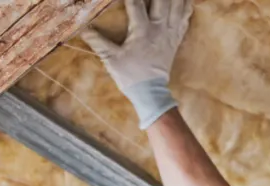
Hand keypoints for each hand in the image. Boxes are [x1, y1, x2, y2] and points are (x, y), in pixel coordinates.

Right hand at [82, 0, 192, 128]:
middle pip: (162, 0)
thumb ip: (98, 42)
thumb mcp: (111, 59)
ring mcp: (170, 33)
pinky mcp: (176, 39)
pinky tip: (185, 0)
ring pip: (177, 6)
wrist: (150, 92)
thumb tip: (83, 29)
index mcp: (142, 30)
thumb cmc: (130, 75)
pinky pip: (185, 19)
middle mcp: (159, 28)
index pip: (135, 3)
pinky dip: (186, 7)